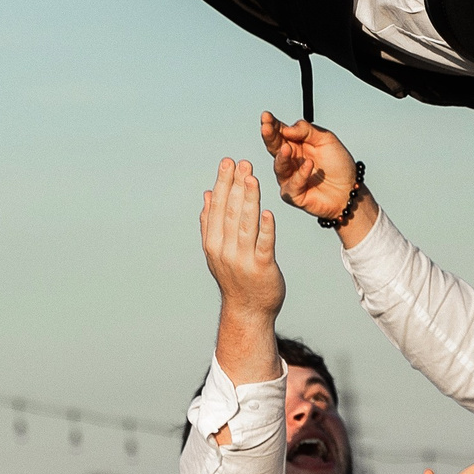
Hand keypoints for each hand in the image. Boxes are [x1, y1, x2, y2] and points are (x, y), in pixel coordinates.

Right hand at [201, 158, 284, 320]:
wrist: (248, 311)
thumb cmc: (235, 277)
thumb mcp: (217, 251)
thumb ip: (210, 223)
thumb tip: (206, 194)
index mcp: (213, 243)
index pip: (216, 208)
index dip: (222, 184)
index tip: (227, 163)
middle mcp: (224, 250)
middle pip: (229, 212)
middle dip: (235, 185)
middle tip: (242, 162)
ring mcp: (242, 260)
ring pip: (245, 224)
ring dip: (248, 199)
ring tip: (252, 178)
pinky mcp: (262, 268)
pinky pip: (264, 244)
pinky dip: (266, 228)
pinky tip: (268, 212)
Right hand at [259, 112, 366, 228]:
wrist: (350, 190)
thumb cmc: (338, 164)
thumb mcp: (326, 139)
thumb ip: (307, 130)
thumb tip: (286, 129)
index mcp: (296, 144)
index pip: (280, 132)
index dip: (272, 124)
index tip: (266, 116)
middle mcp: (290, 160)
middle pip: (274, 147)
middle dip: (269, 137)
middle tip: (266, 128)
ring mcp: (289, 177)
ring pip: (279, 166)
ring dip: (282, 157)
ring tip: (287, 149)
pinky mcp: (293, 194)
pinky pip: (292, 185)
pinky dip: (300, 174)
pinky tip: (309, 165)